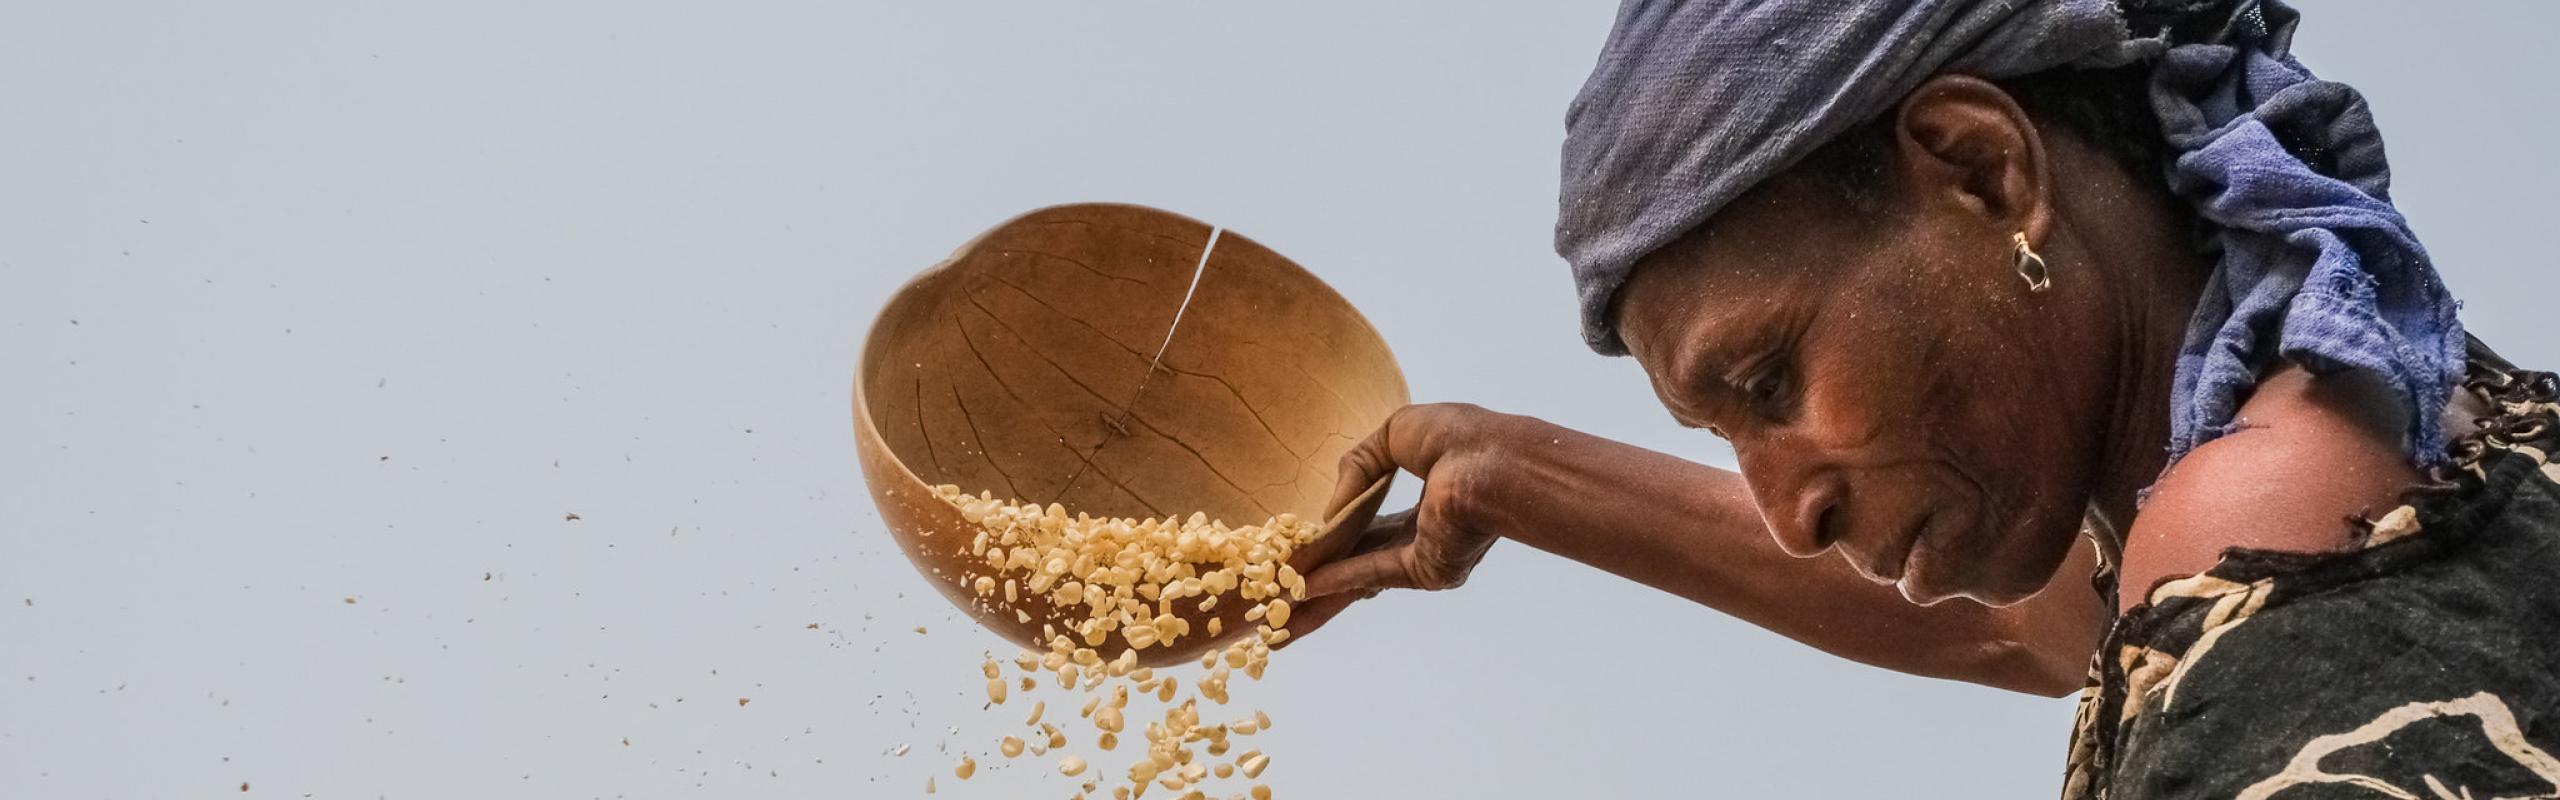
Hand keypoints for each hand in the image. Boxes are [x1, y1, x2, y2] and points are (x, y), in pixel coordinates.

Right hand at [1287, 403, 1511, 640]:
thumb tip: (1329, 513)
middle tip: (1284, 590)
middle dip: (1322, 576)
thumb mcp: (1394, 434)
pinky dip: (1339, 580)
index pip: (1375, 523)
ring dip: (1322, 591)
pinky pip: (1372, 573)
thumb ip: (1356, 467)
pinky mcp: (1425, 570)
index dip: (1338, 532)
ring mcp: (1426, 556)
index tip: (1305, 543)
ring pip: (1361, 576)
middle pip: (1362, 558)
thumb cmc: (1458, 438)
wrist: (1491, 461)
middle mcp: (1427, 533)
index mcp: (1430, 497)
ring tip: (1283, 608)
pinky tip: (1305, 587)